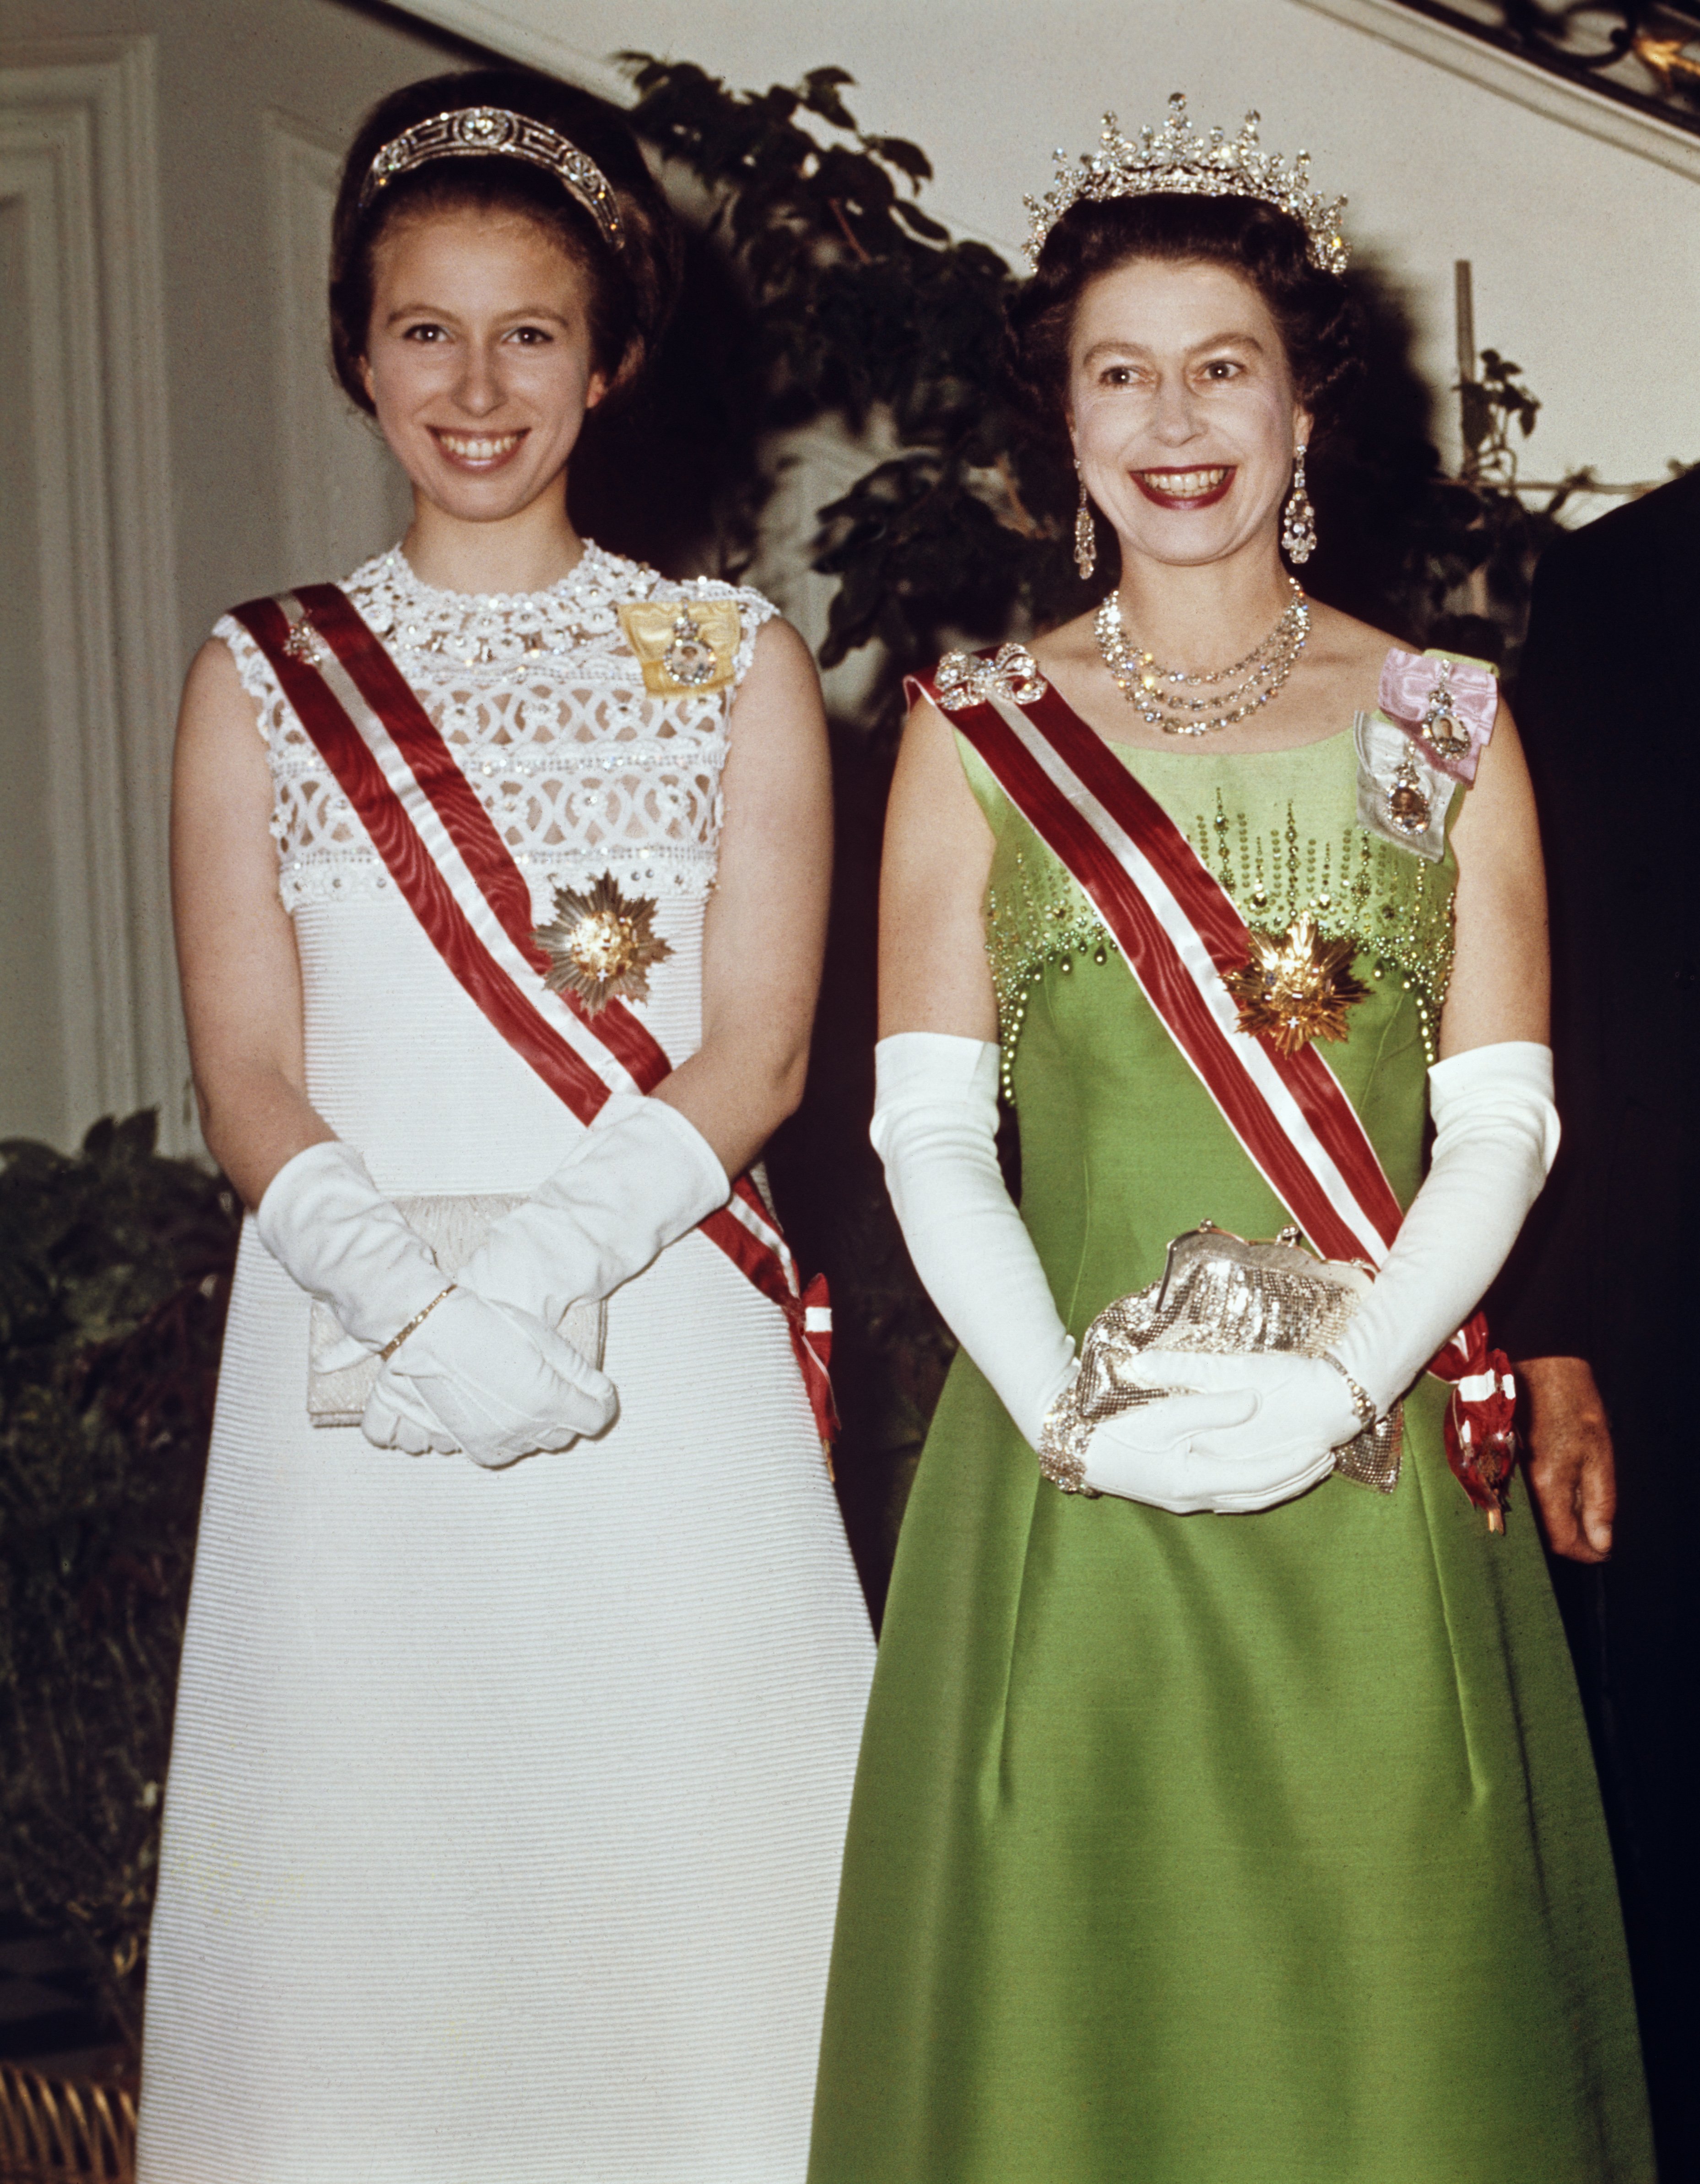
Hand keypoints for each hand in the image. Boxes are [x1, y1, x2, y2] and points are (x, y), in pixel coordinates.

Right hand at [363, 1288, 616, 1468]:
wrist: (430, 1332)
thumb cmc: (487, 1325)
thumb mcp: (543, 1339)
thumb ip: (579, 1372)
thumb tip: (604, 1393)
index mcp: (548, 1402)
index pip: (594, 1419)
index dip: (600, 1403)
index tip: (596, 1392)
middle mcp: (523, 1430)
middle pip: (563, 1436)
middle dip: (567, 1415)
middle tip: (557, 1388)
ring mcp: (493, 1441)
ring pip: (532, 1446)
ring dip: (536, 1428)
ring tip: (523, 1396)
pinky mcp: (468, 1444)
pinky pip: (501, 1454)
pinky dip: (507, 1439)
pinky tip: (500, 1416)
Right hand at [1081, 1351, 1353, 1514]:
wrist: (1075, 1446)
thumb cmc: (1116, 1427)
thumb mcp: (1164, 1413)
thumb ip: (1211, 1408)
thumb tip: (1253, 1403)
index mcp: (1192, 1479)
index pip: (1258, 1476)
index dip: (1292, 1463)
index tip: (1321, 1446)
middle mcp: (1193, 1497)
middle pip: (1259, 1494)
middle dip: (1295, 1477)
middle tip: (1327, 1458)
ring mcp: (1185, 1500)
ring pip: (1247, 1499)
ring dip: (1280, 1483)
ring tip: (1308, 1466)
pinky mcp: (1178, 1493)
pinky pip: (1231, 1495)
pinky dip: (1257, 1485)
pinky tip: (1267, 1472)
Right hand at [1516, 1354, 1614, 1561]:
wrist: (1539, 1369)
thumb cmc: (1574, 1406)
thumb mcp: (1600, 1454)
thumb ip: (1600, 1502)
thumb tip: (1601, 1542)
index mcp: (1548, 1485)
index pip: (1562, 1540)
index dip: (1585, 1552)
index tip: (1603, 1551)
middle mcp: (1521, 1486)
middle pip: (1544, 1534)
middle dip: (1571, 1540)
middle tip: (1594, 1534)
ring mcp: (1508, 1476)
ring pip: (1532, 1519)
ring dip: (1556, 1524)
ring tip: (1579, 1513)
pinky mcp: (1503, 1466)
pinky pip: (1522, 1500)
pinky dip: (1542, 1507)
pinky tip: (1558, 1494)